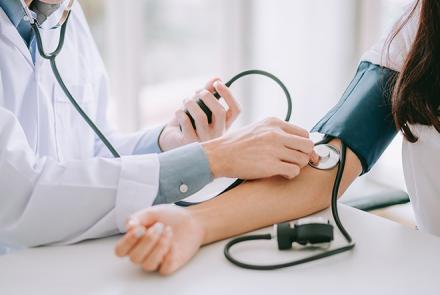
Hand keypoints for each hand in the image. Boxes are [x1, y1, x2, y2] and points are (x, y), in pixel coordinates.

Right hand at [114, 205, 203, 275]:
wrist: (191, 220)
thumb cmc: (169, 217)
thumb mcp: (152, 212)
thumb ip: (138, 217)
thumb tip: (128, 226)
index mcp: (135, 241)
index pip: (120, 250)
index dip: (127, 242)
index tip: (140, 228)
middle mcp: (143, 254)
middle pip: (134, 258)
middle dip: (147, 241)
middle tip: (160, 226)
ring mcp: (156, 260)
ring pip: (148, 265)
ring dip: (159, 247)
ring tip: (168, 231)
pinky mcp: (170, 265)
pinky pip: (164, 269)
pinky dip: (169, 257)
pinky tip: (174, 244)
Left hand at [159, 78, 240, 150]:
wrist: (172, 142)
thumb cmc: (189, 122)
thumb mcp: (200, 107)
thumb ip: (209, 92)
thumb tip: (217, 78)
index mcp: (224, 125)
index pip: (236, 110)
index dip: (228, 95)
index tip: (217, 83)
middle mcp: (217, 135)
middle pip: (220, 112)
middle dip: (208, 97)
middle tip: (199, 92)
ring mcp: (204, 141)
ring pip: (201, 117)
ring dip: (191, 103)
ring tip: (186, 100)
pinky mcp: (190, 143)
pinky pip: (186, 122)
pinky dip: (180, 112)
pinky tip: (179, 112)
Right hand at [202, 117, 318, 179]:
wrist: (219, 155)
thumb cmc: (236, 145)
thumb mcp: (258, 129)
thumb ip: (277, 133)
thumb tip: (297, 143)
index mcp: (273, 123)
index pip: (304, 133)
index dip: (304, 145)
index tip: (300, 152)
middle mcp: (275, 134)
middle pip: (307, 145)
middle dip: (305, 155)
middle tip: (296, 162)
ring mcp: (273, 149)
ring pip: (303, 159)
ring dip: (297, 166)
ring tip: (286, 168)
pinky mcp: (270, 165)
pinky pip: (294, 171)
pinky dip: (290, 174)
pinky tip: (281, 174)